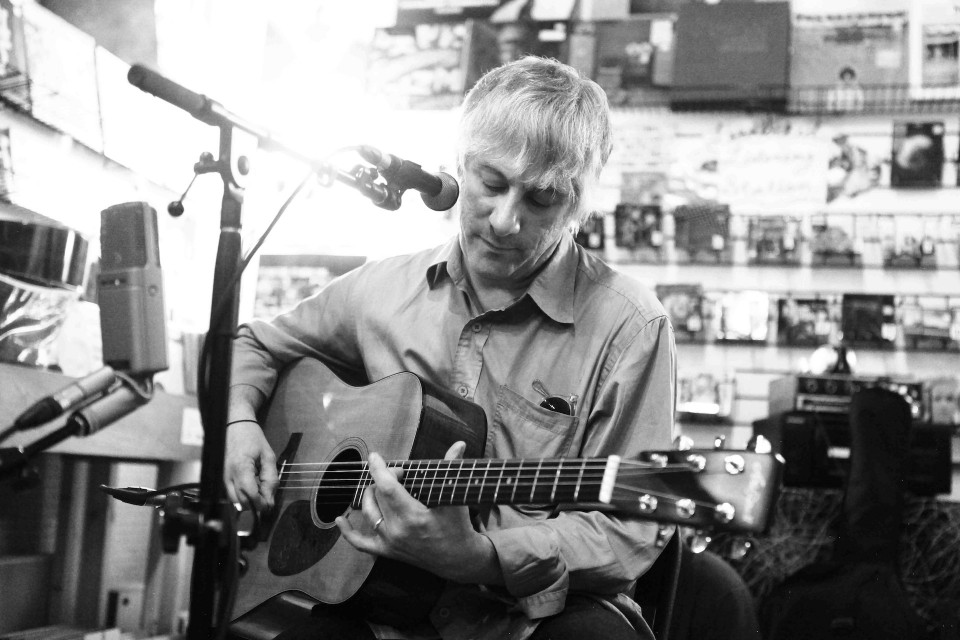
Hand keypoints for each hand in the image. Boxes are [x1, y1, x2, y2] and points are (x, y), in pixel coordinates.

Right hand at [224, 420, 278, 511]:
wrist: (234, 424)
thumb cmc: (252, 437)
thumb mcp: (268, 455)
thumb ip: (270, 478)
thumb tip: (270, 498)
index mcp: (240, 468)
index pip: (249, 495)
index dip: (261, 504)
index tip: (270, 504)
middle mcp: (227, 475)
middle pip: (239, 502)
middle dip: (254, 504)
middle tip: (266, 495)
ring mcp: (221, 477)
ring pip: (233, 501)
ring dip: (247, 500)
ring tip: (259, 487)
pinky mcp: (220, 477)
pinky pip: (230, 493)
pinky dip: (241, 494)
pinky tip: (250, 483)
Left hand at [335, 442, 501, 584]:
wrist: (458, 559)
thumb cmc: (457, 526)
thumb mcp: (454, 497)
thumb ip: (452, 468)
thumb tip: (459, 444)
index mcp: (414, 516)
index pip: (387, 487)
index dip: (379, 469)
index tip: (375, 456)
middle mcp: (398, 531)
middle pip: (378, 496)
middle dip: (384, 479)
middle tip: (399, 475)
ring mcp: (390, 542)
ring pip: (369, 512)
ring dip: (371, 495)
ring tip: (382, 486)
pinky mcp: (387, 551)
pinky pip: (360, 543)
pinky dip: (347, 531)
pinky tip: (340, 518)